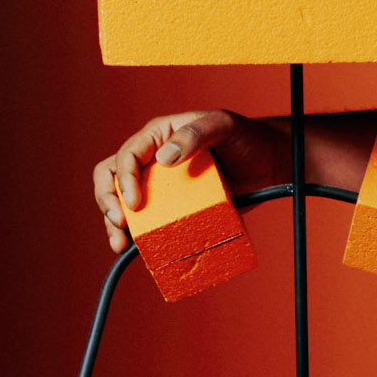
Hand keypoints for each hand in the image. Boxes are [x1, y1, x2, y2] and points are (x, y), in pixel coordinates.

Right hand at [93, 108, 266, 253]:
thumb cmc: (247, 138)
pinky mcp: (172, 206)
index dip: (123, 180)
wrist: (268, 164)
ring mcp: (160, 184)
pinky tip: (135, 250)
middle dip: (108, 201)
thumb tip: (164, 157)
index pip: (127, 155)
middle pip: (112, 177)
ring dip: (114, 223)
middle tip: (120, 224)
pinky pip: (147, 219)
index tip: (135, 203)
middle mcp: (152, 159)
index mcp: (158, 135)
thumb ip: (196, 133)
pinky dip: (137, 234)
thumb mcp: (225, 126)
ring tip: (120, 244)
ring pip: (122, 201)